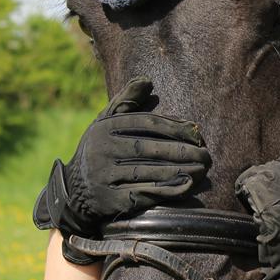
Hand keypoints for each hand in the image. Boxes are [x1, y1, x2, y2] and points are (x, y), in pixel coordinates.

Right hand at [34, 77, 210, 263]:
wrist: (73, 190)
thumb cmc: (99, 151)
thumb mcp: (105, 122)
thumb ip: (126, 102)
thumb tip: (146, 80)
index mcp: (105, 128)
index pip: (145, 124)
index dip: (174, 128)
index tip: (197, 133)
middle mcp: (102, 150)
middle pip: (148, 148)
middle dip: (181, 151)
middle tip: (207, 155)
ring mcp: (104, 176)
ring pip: (147, 171)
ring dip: (178, 171)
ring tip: (201, 169)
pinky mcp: (108, 200)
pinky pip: (142, 194)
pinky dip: (165, 190)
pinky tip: (185, 186)